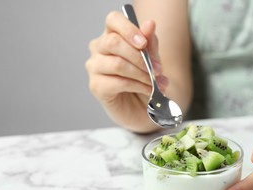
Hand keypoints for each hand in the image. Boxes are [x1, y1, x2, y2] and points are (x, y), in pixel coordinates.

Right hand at [85, 11, 167, 132]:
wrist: (145, 107)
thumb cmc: (145, 79)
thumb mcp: (152, 59)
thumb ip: (150, 43)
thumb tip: (149, 24)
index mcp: (112, 35)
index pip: (113, 20)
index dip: (128, 29)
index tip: (144, 43)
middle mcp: (99, 48)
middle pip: (113, 42)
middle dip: (139, 57)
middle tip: (157, 70)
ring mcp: (94, 67)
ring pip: (117, 64)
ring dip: (141, 74)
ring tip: (155, 83)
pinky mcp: (96, 86)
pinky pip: (118, 82)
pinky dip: (138, 86)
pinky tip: (148, 90)